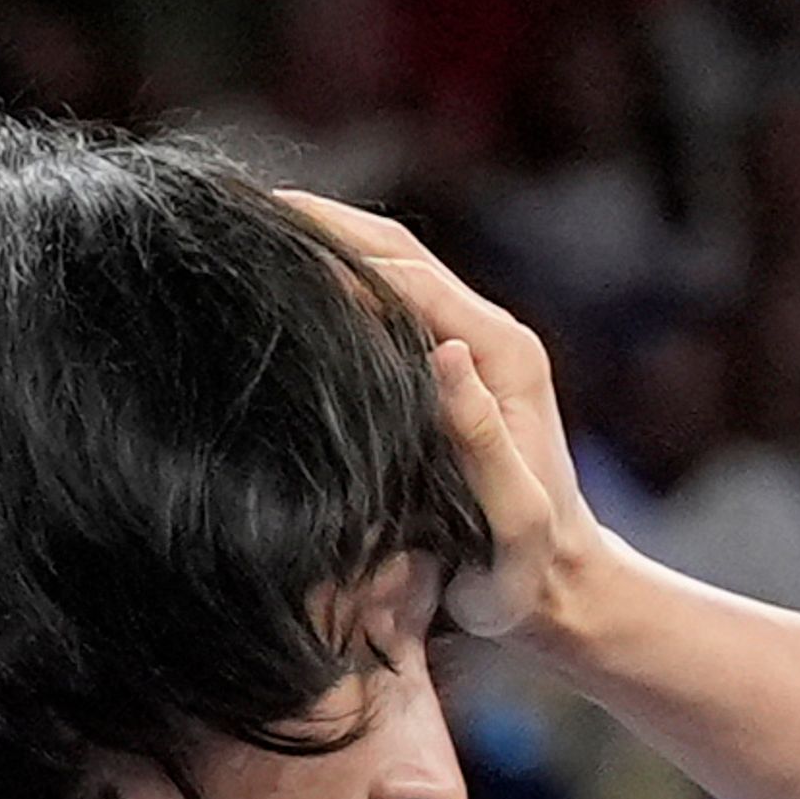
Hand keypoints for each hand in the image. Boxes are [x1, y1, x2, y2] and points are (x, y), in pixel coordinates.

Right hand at [273, 192, 602, 643]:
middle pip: (395, 252)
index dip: (333, 247)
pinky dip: (339, 281)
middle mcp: (492, 339)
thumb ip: (484, 441)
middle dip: (319, 222)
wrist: (562, 594)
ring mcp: (475, 351)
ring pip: (390, 269)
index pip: (405, 277)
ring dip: (326, 240)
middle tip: (237, 204)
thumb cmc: (530, 576)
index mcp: (503, 357)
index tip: (262, 229)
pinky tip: (288, 283)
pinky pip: (390, 305)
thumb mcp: (515, 522)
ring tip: (249, 226)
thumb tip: (448, 352)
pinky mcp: (457, 371)